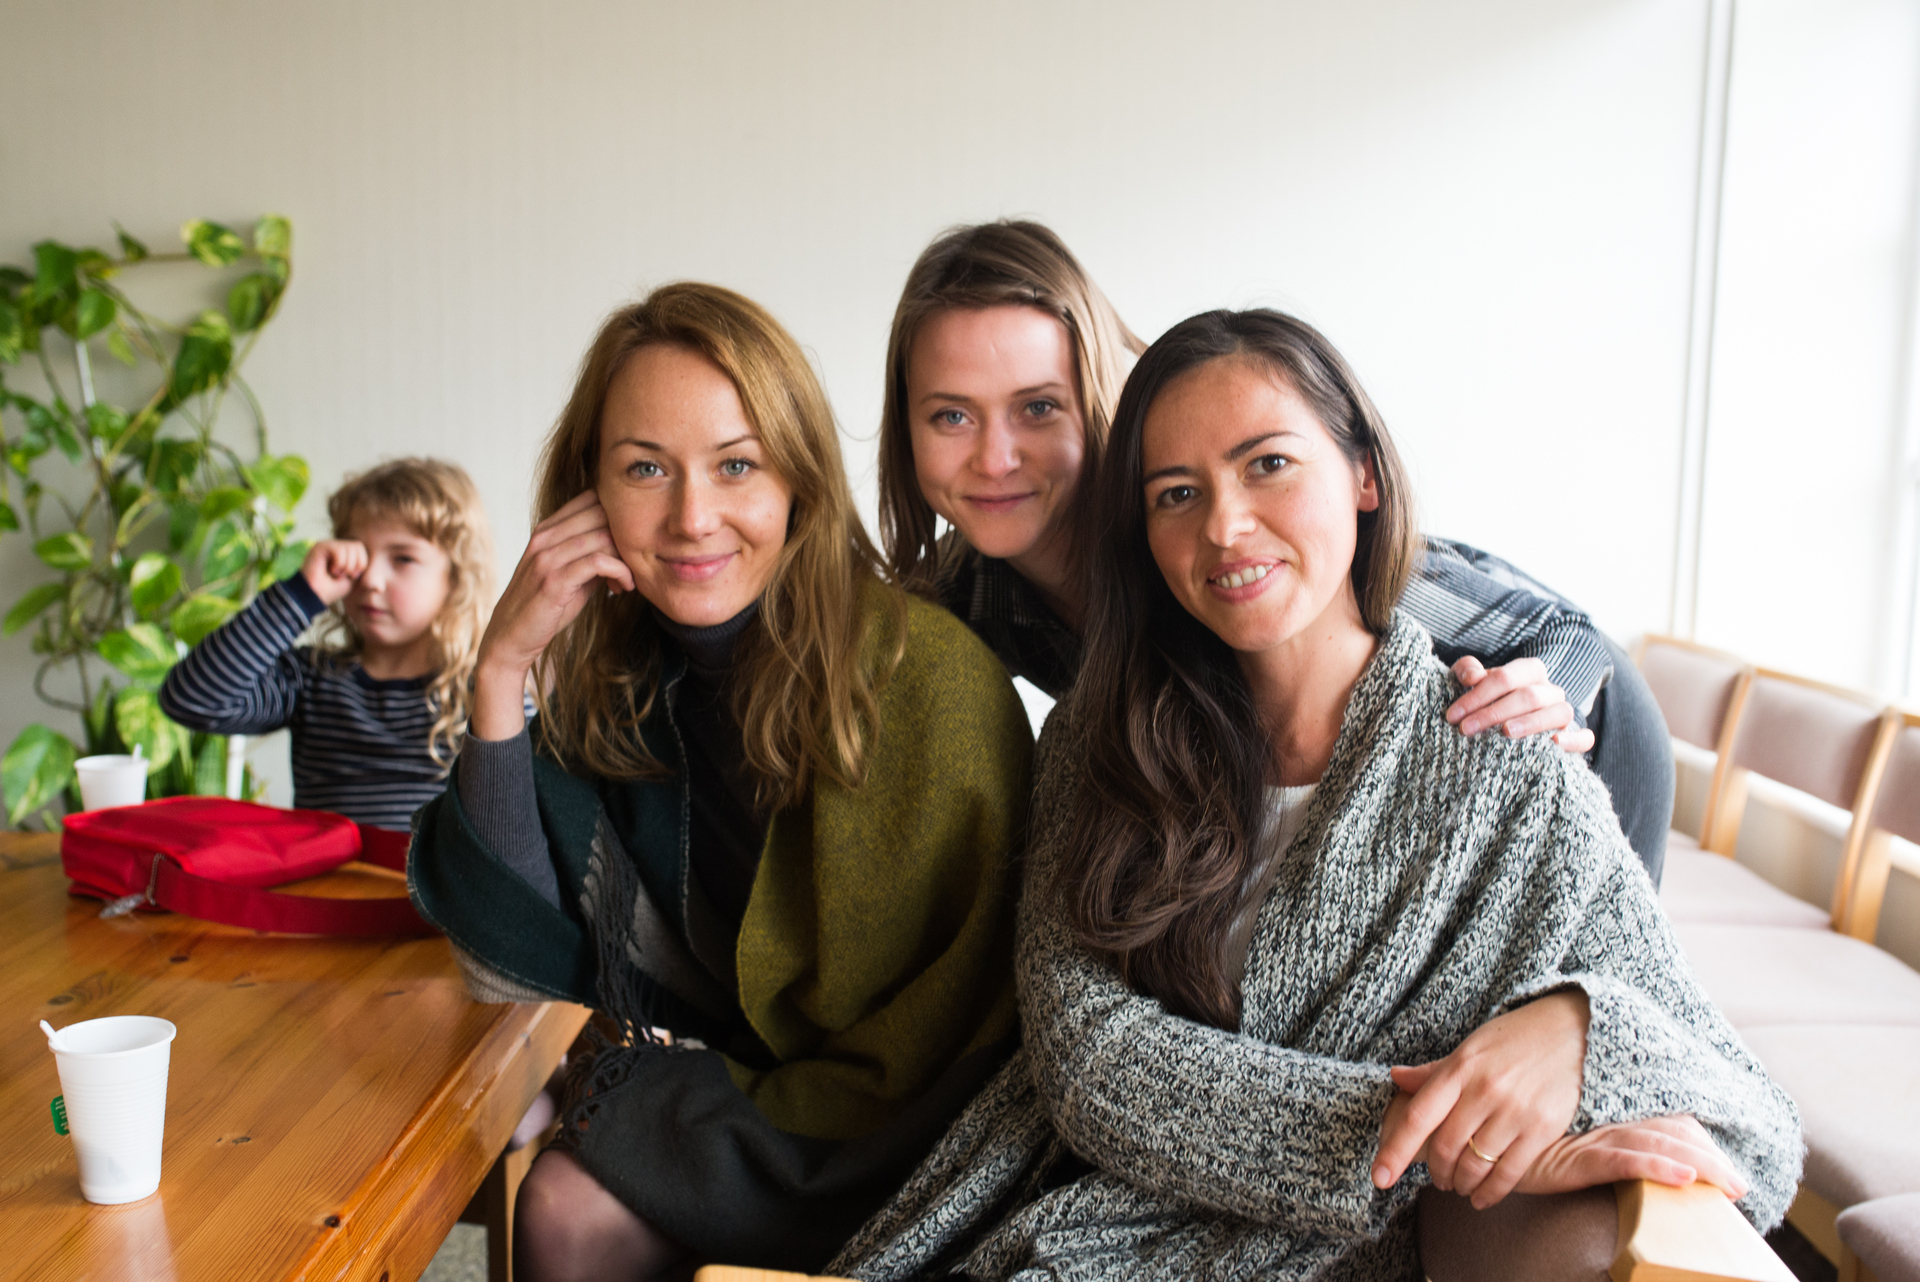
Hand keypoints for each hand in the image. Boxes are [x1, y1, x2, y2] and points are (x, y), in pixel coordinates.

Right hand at [302, 539, 368, 605]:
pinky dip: (339, 564)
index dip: (361, 563)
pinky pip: (339, 550)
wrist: (315, 596)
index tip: (351, 576)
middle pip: (358, 545)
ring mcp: (326, 545)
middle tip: (342, 575)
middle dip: (355, 565)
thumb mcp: (351, 576)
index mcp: (341, 552)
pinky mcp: (320, 546)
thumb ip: (358, 562)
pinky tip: (329, 570)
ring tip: (334, 573)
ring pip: (350, 547)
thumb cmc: (331, 589)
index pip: (360, 547)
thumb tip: (362, 546)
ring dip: (346, 566)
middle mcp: (334, 546)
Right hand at [471, 489, 635, 740]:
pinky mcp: (553, 580)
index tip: (630, 542)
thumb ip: (591, 555)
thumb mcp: (568, 573)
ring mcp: (546, 557)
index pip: (590, 499)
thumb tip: (625, 547)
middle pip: (601, 513)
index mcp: (547, 530)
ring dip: (626, 558)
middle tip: (637, 561)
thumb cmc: (543, 607)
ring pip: (602, 536)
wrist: (510, 639)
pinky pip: (598, 563)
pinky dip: (620, 572)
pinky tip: (624, 588)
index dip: (619, 516)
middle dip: (626, 536)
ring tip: (630, 579)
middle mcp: (544, 537)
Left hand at [1373, 990, 1588, 1208]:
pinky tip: (1482, 1197)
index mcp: (1459, 1068)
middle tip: (1437, 1178)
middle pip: (1445, 1147)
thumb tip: (1395, 1078)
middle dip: (1436, 1171)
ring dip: (1461, 1183)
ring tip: (1459, 1186)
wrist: (1570, 1030)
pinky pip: (1509, 1172)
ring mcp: (1514, 1110)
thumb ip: (1434, 1072)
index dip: (1395, 1151)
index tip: (1379, 1177)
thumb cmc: (1512, 1040)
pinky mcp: (1543, 1128)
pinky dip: (1491, 1192)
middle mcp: (1484, 1089)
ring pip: (1475, 1164)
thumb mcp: (1470, 1049)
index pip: (1417, 1117)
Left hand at [1447, 656, 1594, 753]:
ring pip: (1558, 713)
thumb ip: (1467, 671)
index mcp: (1529, 671)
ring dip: (1531, 723)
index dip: (1477, 695)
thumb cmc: (1486, 698)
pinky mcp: (1574, 737)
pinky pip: (1584, 738)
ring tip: (1506, 732)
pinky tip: (1555, 744)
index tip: (1453, 715)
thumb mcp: (1470, 681)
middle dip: (1494, 712)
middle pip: (1528, 696)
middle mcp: (1549, 690)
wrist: (1506, 721)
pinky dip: (1574, 740)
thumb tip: (1473, 676)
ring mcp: (1563, 713)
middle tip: (1466, 729)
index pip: (1505, 678)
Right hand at [1514, 1115, 1748, 1201]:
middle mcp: (1601, 1117)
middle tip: (1741, 1185)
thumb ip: (1586, 1136)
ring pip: (1656, 1144)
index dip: (1696, 1140)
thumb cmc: (1506, 1131)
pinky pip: (1623, 1161)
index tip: (1726, 1165)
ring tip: (1731, 1185)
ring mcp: (1588, 1134)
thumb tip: (1623, 1143)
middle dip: (1710, 1158)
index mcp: (1603, 1111)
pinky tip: (1686, 1177)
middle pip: (1669, 1132)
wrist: (1463, 1129)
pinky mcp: (1572, 1155)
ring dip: (1700, 1164)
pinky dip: (1657, 1167)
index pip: (1662, 1121)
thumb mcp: (1553, 1132)